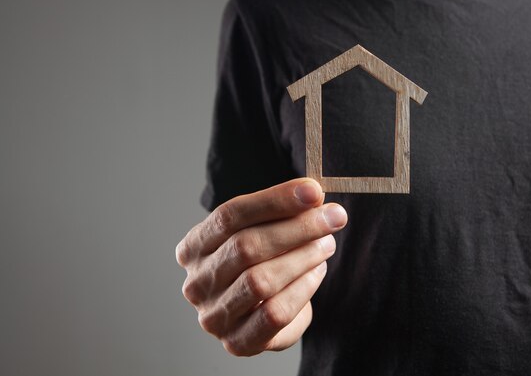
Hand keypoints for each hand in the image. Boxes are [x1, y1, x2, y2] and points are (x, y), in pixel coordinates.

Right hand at [176, 178, 347, 355]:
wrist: (255, 312)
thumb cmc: (258, 263)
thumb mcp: (259, 232)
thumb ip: (279, 214)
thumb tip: (313, 196)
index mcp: (193, 247)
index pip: (229, 215)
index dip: (274, 200)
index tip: (313, 191)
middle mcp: (196, 282)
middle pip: (246, 246)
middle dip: (297, 228)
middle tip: (333, 217)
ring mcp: (214, 315)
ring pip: (260, 280)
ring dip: (303, 258)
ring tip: (326, 243)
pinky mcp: (237, 342)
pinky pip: (275, 313)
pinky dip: (303, 289)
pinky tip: (317, 272)